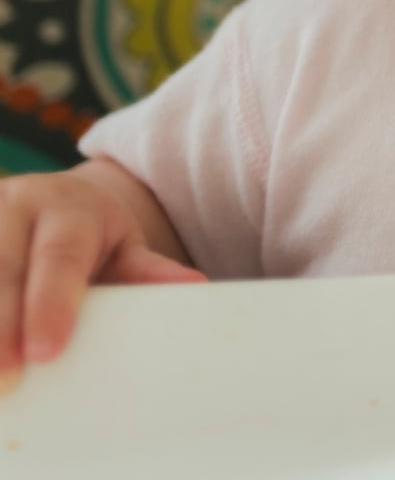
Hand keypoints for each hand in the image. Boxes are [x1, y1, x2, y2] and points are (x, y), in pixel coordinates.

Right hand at [0, 165, 204, 392]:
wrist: (50, 199)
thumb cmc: (90, 236)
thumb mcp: (122, 245)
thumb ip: (146, 270)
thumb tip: (192, 288)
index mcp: (66, 207)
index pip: (58, 255)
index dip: (49, 304)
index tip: (46, 352)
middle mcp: (14, 207)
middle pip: (2, 269)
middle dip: (0, 324)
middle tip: (6, 379)